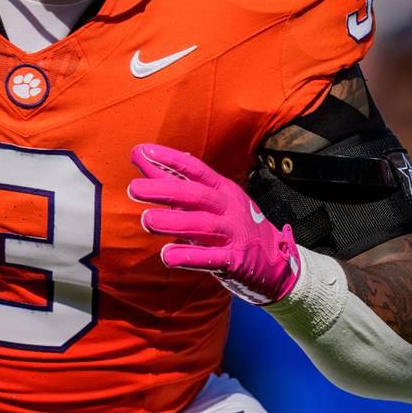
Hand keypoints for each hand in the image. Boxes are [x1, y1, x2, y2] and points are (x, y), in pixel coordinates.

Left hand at [129, 143, 300, 304]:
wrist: (276, 261)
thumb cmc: (233, 225)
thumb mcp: (209, 199)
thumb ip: (172, 180)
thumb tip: (141, 154)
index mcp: (222, 189)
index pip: (195, 170)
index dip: (170, 160)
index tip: (144, 151)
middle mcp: (229, 208)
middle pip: (196, 195)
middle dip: (165, 191)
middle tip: (134, 189)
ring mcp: (233, 234)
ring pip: (203, 225)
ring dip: (173, 222)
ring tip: (146, 220)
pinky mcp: (235, 261)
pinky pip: (211, 258)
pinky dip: (190, 257)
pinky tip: (168, 256)